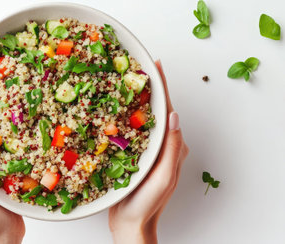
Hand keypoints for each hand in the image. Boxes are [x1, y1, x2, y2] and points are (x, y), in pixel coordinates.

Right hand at [108, 61, 188, 243]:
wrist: (130, 224)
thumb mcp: (163, 176)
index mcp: (172, 147)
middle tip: (139, 65)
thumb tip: (173, 115)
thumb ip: (170, 148)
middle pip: (156, 110)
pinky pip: (130, 130)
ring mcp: (147, 150)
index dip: (162, 86)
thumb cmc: (147, 204)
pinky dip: (124, 115)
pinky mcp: (133, 154)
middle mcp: (162, 145)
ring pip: (143, 118)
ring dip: (136, 98)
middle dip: (150, 87)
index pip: (168, 110)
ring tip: (126, 79)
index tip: (156, 64)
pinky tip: (114, 106)